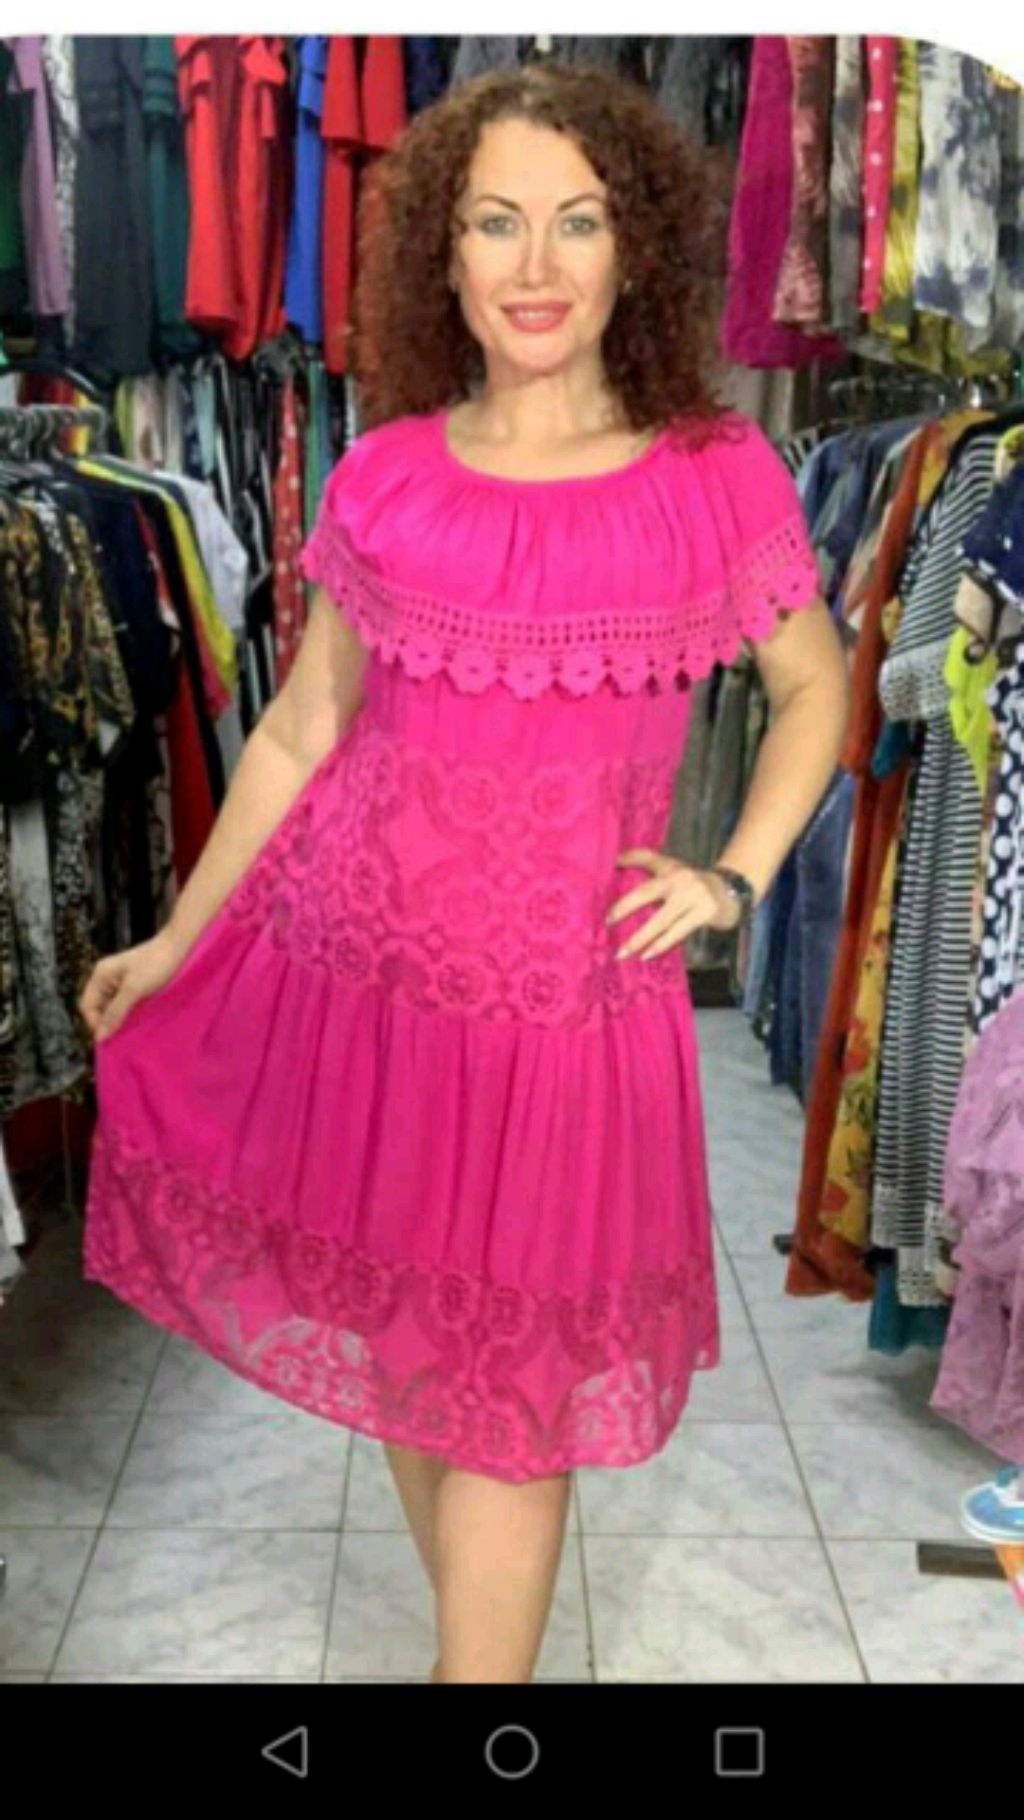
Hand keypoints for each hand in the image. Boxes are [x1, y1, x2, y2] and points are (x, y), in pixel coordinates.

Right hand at [77, 930, 184, 1042]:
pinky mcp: (133, 985)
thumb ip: (115, 1012)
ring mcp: (119, 981)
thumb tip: (100, 1036)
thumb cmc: (155, 964)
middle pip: (98, 1008)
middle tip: (122, 1038)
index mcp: (100, 976)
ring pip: (112, 1007)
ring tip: (131, 1031)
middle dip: (107, 1022)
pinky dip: (128, 1013)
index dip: (95, 1023)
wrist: (177, 947)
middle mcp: (106, 978)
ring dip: (119, 1019)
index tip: (110, 1039)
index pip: (87, 1006)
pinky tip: (138, 1021)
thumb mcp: (133, 989)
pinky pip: (124, 1004)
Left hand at [607, 849, 741, 960]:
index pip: (647, 860)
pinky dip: (661, 944)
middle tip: (608, 923)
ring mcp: (693, 897)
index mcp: (670, 869)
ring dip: (640, 938)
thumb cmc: (693, 884)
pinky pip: (677, 932)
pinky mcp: (704, 914)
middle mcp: (680, 880)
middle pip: (646, 893)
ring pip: (660, 920)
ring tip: (623, 953)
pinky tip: (646, 955)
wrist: (731, 892)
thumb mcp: (674, 869)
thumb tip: (616, 860)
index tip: (612, 869)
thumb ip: (648, 862)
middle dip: (624, 908)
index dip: (630, 860)